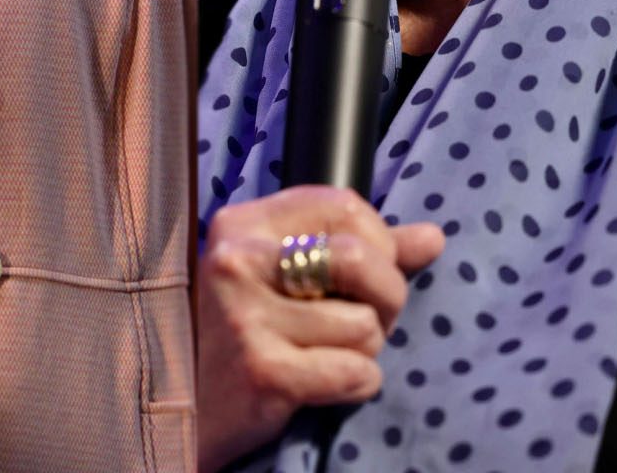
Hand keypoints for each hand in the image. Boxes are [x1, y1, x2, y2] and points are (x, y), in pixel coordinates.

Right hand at [194, 185, 444, 472]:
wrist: (183, 412)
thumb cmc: (242, 335)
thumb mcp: (286, 277)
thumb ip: (360, 250)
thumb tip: (433, 238)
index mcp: (242, 225)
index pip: (344, 205)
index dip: (379, 240)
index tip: (369, 272)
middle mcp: (237, 263)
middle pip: (361, 258)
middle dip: (387, 296)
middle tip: (367, 321)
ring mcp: (246, 319)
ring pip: (365, 324)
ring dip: (366, 350)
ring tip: (328, 355)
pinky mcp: (263, 372)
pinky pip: (355, 371)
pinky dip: (358, 384)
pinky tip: (325, 386)